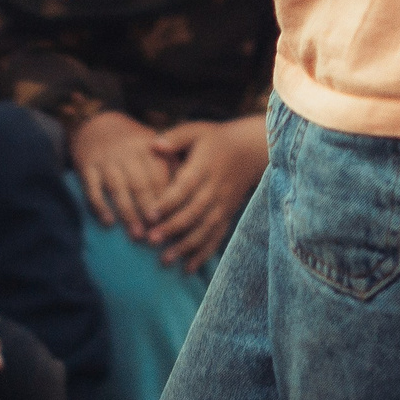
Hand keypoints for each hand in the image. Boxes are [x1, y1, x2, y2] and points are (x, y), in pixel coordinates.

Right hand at [72, 111, 171, 237]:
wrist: (96, 122)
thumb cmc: (131, 142)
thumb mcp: (153, 143)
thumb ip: (169, 163)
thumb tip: (187, 193)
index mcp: (147, 147)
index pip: (159, 176)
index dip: (166, 200)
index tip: (173, 221)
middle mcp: (126, 153)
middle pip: (140, 185)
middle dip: (149, 211)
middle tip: (157, 234)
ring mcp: (105, 160)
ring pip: (118, 189)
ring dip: (128, 214)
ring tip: (137, 235)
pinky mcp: (86, 167)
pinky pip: (93, 189)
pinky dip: (100, 207)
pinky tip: (109, 223)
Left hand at [146, 116, 267, 270]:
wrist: (249, 150)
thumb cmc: (215, 139)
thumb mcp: (196, 131)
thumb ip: (174, 138)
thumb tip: (154, 145)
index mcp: (204, 167)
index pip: (184, 187)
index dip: (168, 202)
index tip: (149, 215)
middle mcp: (214, 189)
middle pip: (193, 212)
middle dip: (172, 228)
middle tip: (151, 240)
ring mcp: (222, 205)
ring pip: (204, 229)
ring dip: (185, 246)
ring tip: (165, 260)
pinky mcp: (227, 215)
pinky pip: (216, 237)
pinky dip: (203, 254)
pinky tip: (187, 268)